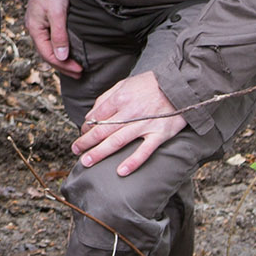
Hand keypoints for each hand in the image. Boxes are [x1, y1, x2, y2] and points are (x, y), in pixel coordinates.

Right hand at [25, 0, 81, 76]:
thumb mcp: (57, 14)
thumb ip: (59, 36)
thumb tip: (62, 57)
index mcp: (35, 30)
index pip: (49, 55)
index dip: (64, 65)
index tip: (79, 70)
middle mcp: (35, 29)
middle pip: (48, 54)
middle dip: (63, 65)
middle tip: (79, 73)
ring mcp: (39, 25)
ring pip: (49, 48)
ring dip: (62, 58)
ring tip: (75, 66)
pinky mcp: (45, 20)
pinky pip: (51, 40)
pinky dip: (60, 48)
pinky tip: (67, 51)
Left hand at [70, 70, 185, 175]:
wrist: (180, 86)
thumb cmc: (150, 85)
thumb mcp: (125, 83)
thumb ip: (107, 98)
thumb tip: (92, 114)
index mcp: (120, 98)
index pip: (97, 116)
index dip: (86, 127)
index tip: (82, 134)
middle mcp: (129, 112)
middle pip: (102, 130)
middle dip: (86, 142)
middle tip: (75, 150)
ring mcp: (145, 124)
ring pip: (118, 141)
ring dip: (100, 153)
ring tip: (86, 162)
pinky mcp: (159, 134)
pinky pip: (144, 151)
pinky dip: (132, 161)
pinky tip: (120, 171)